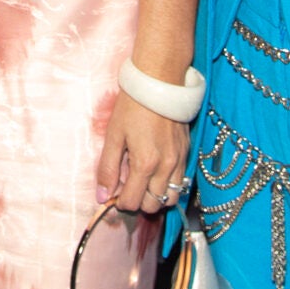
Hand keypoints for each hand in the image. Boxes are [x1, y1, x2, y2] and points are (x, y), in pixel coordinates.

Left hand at [97, 90, 190, 214]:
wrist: (159, 82)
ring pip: (171, 198)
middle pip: (153, 205)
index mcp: (145, 163)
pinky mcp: (187, 153)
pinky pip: (181, 182)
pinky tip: (156, 170)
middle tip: (127, 186)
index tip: (114, 192)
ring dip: (156, 196)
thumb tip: (102, 196)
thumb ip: (108, 168)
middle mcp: (166, 167)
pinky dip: (168, 184)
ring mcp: (179, 161)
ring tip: (143, 181)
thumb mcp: (114, 135)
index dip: (120, 202)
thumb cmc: (132, 106)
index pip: (133, 202)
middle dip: (138, 201)